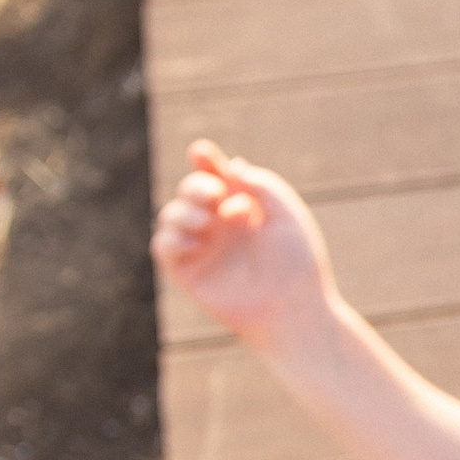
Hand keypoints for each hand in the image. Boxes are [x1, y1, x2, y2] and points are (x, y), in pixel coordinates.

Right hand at [150, 140, 332, 351]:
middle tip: (215, 195)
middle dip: (196, 186)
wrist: (293, 308)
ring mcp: (203, 249)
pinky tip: (196, 242)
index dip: (205, 161)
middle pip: (190, 192)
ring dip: (183, 210)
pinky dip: (172, 238)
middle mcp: (220, 228)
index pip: (216, 178)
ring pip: (171, 215)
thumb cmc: (297, 264)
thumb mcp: (286, 215)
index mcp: (243, 210)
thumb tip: (233, 164)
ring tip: (207, 221)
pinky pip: (163, 247)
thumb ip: (262, 185)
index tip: (200, 151)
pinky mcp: (188, 274)